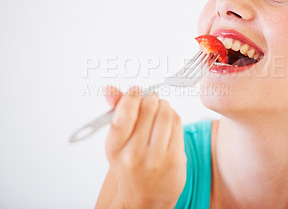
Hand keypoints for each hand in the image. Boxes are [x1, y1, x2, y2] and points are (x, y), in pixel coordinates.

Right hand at [103, 86, 186, 207]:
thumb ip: (116, 112)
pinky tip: (169, 121)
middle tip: (152, 100)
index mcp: (115, 147)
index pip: (125, 112)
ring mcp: (156, 158)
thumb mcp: (118, 143)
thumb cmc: (131, 165)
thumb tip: (110, 89)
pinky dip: (174, 116)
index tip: (136, 92)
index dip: (133, 96)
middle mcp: (134, 154)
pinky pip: (177, 124)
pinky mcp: (175, 158)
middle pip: (149, 108)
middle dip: (151, 99)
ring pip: (166, 114)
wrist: (145, 197)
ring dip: (164, 105)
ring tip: (161, 109)